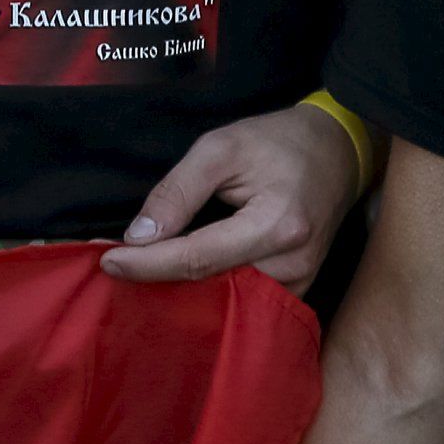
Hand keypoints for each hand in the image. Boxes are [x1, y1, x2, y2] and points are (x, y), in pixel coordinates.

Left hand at [100, 103, 360, 289]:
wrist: (336, 149)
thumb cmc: (277, 142)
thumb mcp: (220, 147)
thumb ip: (178, 191)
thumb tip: (139, 236)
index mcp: (276, 224)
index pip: (198, 258)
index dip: (148, 263)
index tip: (107, 260)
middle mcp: (293, 263)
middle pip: (212, 287)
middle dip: (159, 279)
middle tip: (113, 267)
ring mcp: (301, 282)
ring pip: (227, 301)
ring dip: (182, 291)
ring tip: (140, 274)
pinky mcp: (300, 289)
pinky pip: (246, 302)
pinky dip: (210, 292)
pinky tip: (178, 281)